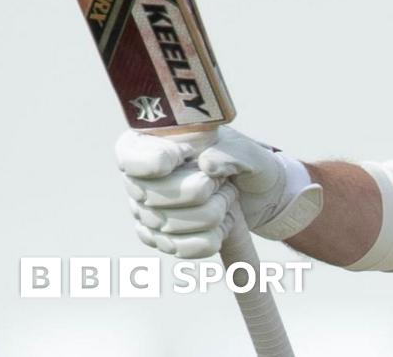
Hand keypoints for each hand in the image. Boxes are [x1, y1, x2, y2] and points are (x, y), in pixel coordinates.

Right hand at [117, 126, 321, 257]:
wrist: (261, 195)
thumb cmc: (248, 163)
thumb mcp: (250, 150)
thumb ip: (232, 152)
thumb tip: (207, 165)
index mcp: (152, 145)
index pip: (131, 158)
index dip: (156, 160)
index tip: (186, 155)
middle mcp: (140, 181)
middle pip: (155, 196)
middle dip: (202, 189)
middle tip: (221, 179)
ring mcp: (146, 213)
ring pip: (172, 226)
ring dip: (214, 212)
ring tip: (225, 198)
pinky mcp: (161, 240)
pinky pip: (181, 249)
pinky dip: (212, 237)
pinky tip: (223, 223)